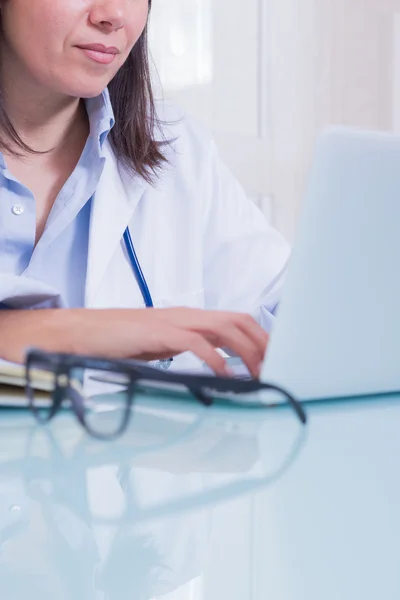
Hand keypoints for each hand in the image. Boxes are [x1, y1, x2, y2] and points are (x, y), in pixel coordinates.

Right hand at [0, 307, 267, 376]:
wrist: (87, 331)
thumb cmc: (124, 340)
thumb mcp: (165, 344)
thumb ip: (190, 350)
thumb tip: (218, 367)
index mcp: (192, 317)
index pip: (237, 320)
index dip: (260, 337)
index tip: (275, 359)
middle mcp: (189, 314)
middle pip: (239, 320)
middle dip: (263, 343)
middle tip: (277, 368)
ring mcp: (175, 321)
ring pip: (224, 328)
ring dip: (247, 351)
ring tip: (259, 374)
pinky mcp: (160, 332)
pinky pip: (196, 343)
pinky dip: (216, 360)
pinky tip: (225, 378)